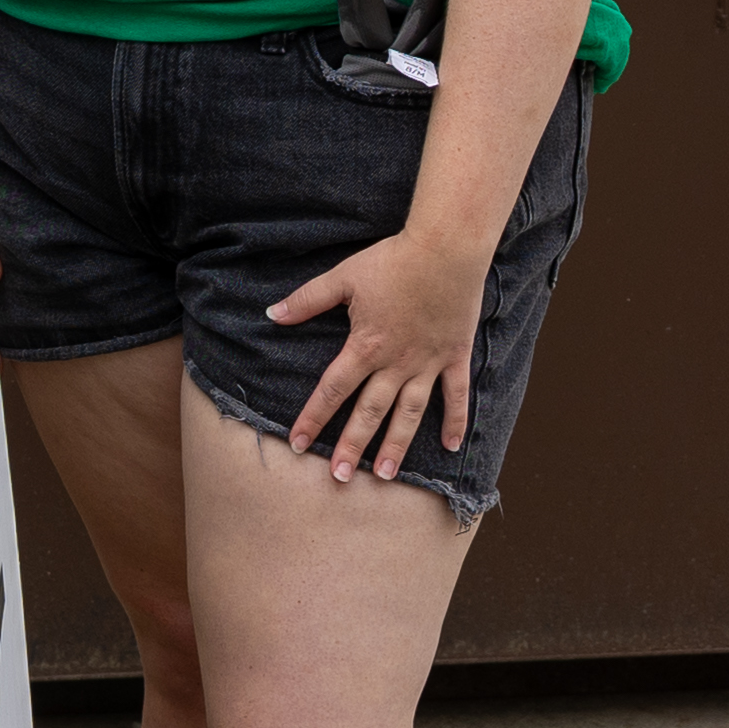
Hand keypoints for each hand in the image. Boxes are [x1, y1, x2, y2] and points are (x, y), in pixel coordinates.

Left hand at [264, 226, 489, 486]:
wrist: (445, 249)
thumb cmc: (392, 260)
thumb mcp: (343, 277)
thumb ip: (307, 300)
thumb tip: (272, 314)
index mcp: (366, 346)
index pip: (333, 389)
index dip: (313, 417)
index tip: (298, 444)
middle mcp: (396, 363)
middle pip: (370, 412)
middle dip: (353, 446)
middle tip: (340, 477)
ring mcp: (428, 363)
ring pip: (410, 413)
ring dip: (398, 445)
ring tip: (387, 475)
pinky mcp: (454, 356)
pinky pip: (456, 395)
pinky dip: (456, 421)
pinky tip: (451, 447)